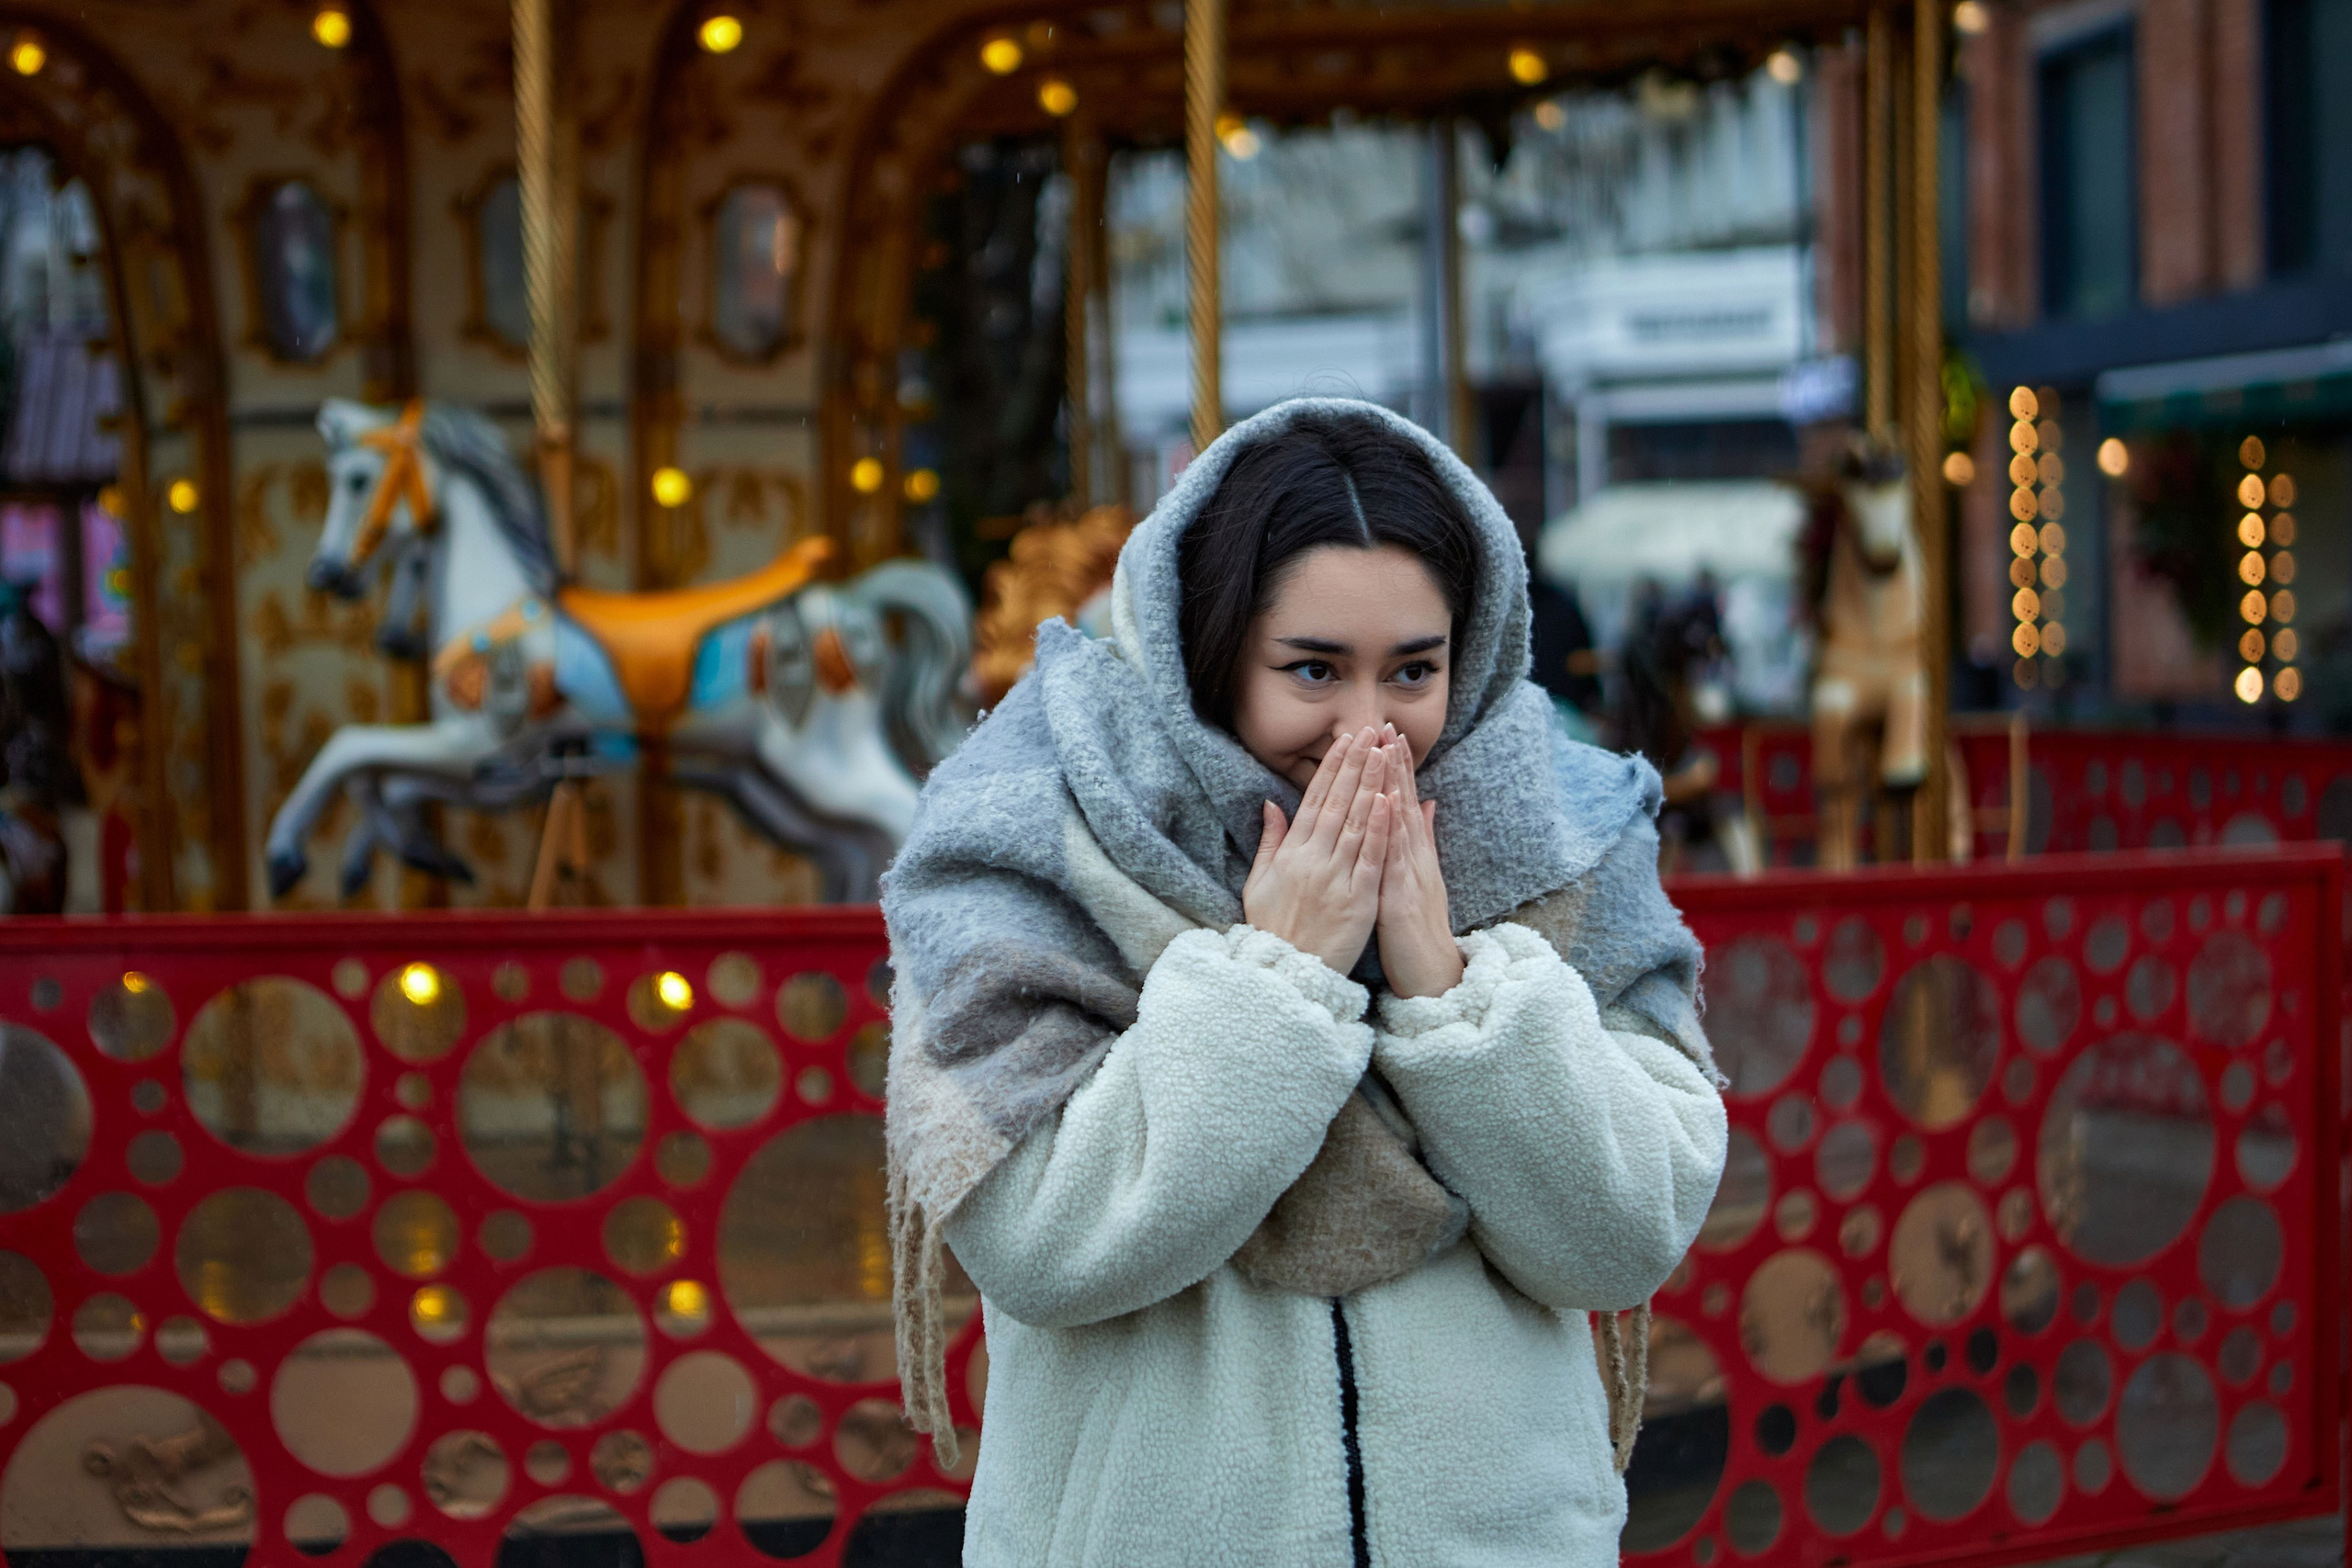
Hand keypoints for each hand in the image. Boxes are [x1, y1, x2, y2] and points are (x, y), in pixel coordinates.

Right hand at [1244, 726, 1394, 974]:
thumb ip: (1270, 841)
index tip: (1346, 740)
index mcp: (1291, 854)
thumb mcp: (1258, 884)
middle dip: (1356, 765)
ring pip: (1358, 824)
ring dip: (1372, 786)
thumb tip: (1272, 804)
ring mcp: (1336, 879)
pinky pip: (1372, 858)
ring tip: (1385, 754)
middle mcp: (1313, 860)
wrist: (1287, 974)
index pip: (1315, 799)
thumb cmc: (1272, 930)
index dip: (1332, 767)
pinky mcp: (1358, 900)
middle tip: (1370, 732)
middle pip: (1339, 803)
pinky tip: (1390, 800)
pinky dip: (1381, 829)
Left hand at [1376, 741, 1463, 998]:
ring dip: (1396, 785)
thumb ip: (1419, 843)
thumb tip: (1424, 805)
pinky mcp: (1401, 896)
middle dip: (1395, 764)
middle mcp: (1414, 858)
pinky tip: (1387, 803)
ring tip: (1389, 750)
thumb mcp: (1417, 881)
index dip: (1395, 768)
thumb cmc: (1417, 931)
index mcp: (1412, 855)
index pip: (1401, 802)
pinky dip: (1392, 829)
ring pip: (1401, 822)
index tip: (1386, 734)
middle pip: (1404, 803)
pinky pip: (1395, 858)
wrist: (1432, 974)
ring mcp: (1410, 875)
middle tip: (1387, 725)